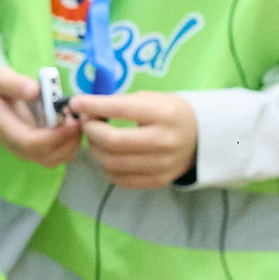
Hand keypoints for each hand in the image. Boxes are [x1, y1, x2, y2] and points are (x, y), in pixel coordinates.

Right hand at [0, 67, 80, 166]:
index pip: (31, 143)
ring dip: (71, 144)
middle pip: (47, 157)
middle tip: (79, 119)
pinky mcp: (32, 148)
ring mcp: (24, 149)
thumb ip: (15, 83)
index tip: (71, 121)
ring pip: (54, 160)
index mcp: (6, 128)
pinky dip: (68, 144)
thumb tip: (36, 90)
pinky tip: (71, 125)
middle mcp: (15, 145)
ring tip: (77, 121)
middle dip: (69, 141)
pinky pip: (55, 155)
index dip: (55, 136)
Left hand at [72, 92, 198, 188]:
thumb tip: (85, 109)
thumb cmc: (171, 113)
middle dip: (92, 131)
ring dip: (96, 150)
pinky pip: (121, 179)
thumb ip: (120, 104)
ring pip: (112, 163)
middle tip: (88, 124)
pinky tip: (110, 156)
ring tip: (98, 140)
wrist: (202, 137)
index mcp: (164, 114)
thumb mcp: (151, 99)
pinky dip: (108, 167)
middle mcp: (164, 141)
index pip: (121, 110)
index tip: (76, 103)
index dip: (93, 106)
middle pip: (113, 142)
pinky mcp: (158, 180)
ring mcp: (162, 164)